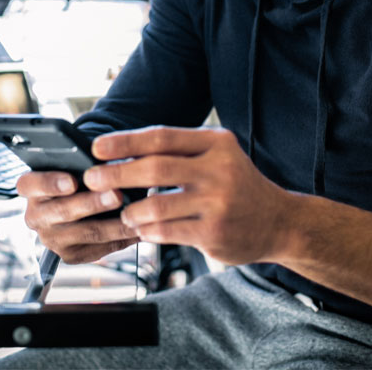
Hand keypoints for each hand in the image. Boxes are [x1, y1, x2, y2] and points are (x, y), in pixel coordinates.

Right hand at [14, 170, 139, 263]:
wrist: (80, 199)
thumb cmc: (79, 173)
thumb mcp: (74, 162)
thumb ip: (84, 162)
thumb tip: (107, 162)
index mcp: (31, 187)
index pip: (30, 184)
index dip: (50, 183)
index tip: (72, 181)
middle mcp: (35, 216)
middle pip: (62, 211)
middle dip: (92, 203)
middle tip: (117, 194)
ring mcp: (52, 239)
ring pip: (86, 233)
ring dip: (114, 224)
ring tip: (136, 214)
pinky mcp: (70, 255)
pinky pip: (100, 249)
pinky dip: (122, 238)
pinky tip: (139, 228)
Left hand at [84, 126, 293, 265]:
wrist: (279, 221)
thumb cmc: (237, 185)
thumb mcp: (218, 156)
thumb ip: (180, 152)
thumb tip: (123, 152)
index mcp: (216, 143)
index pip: (162, 137)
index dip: (125, 141)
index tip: (97, 147)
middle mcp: (219, 169)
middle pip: (155, 169)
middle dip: (117, 173)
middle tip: (92, 179)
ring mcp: (218, 202)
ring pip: (157, 205)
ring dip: (131, 210)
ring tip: (124, 212)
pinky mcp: (214, 232)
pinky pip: (167, 231)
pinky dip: (148, 230)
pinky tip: (142, 228)